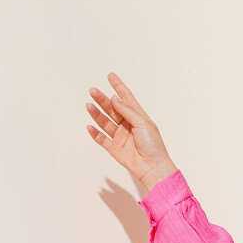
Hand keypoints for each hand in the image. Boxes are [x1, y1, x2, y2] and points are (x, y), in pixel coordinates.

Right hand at [86, 71, 176, 190]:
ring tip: (89, 105)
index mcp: (137, 117)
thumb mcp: (143, 123)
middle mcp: (128, 125)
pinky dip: (95, 133)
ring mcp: (120, 137)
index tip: (110, 76)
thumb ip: (127, 110)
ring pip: (105, 122)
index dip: (118, 87)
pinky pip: (102, 139)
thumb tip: (114, 99)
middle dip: (102, 100)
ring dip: (97, 114)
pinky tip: (90, 126)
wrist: (153, 167)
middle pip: (112, 109)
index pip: (126, 98)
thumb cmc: (153, 145)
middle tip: (93, 91)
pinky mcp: (114, 149)